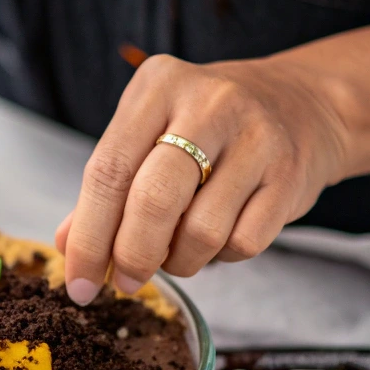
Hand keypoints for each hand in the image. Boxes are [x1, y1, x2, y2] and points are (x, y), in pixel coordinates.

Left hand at [56, 54, 350, 303]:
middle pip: (153, 200)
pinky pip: (244, 242)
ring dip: (180, 261)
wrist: (302, 104)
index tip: (78, 282)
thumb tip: (67, 246)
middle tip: (125, 282)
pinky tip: (220, 238)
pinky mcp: (291, 173)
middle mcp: (208, 103)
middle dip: (132, 256)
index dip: (88, 237)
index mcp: (157, 87)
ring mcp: (256, 136)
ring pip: (201, 231)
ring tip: (177, 251)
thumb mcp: (149, 136)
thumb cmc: (206, 128)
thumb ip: (107, 188)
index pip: (107, 171)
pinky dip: (222, 257)